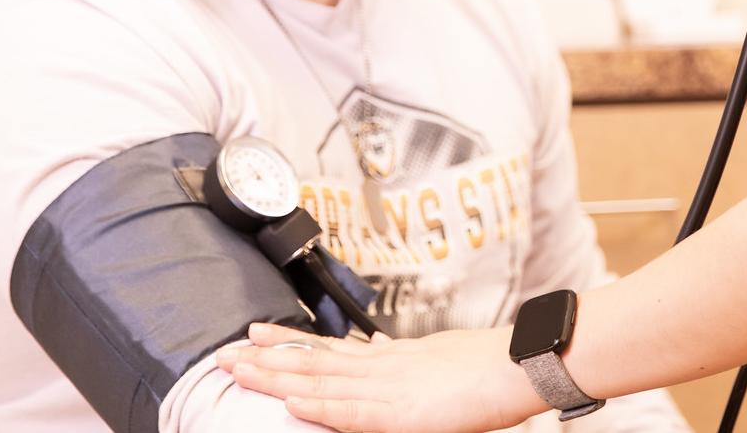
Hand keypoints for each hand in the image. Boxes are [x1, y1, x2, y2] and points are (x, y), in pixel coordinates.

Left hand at [226, 323, 543, 432]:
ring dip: (277, 376)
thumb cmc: (488, 366)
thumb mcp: (437, 358)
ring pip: (321, 381)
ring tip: (239, 368)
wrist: (520, 363)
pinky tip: (291, 403)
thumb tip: (377, 348)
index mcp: (390, 357)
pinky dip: (319, 406)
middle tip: (226, 351)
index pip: (328, 350)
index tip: (255, 335)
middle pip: (314, 361)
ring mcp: (389, 387)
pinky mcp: (401, 412)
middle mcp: (382, 367)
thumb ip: (403, 359)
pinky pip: (351, 411)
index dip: (288, 344)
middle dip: (267, 359)